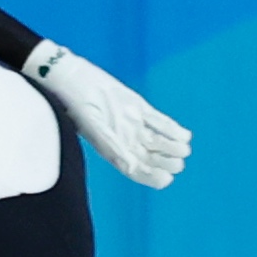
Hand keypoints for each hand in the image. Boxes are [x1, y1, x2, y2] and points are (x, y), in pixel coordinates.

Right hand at [25, 41, 190, 187]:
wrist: (71, 77)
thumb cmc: (75, 104)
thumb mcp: (93, 126)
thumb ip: (112, 145)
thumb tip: (129, 165)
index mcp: (111, 151)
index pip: (135, 171)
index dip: (151, 177)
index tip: (166, 179)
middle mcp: (125, 140)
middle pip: (151, 157)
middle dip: (166, 162)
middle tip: (178, 163)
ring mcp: (133, 124)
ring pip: (157, 141)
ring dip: (173, 147)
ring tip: (184, 149)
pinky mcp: (138, 108)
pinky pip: (159, 122)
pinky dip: (172, 129)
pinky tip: (186, 136)